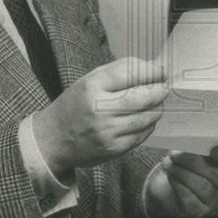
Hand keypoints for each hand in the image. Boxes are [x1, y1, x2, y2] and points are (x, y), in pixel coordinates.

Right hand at [33, 57, 167, 174]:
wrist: (52, 139)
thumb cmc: (76, 104)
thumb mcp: (89, 80)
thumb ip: (119, 71)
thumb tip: (152, 68)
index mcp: (92, 87)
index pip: (130, 73)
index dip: (151, 72)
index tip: (161, 72)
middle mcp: (99, 109)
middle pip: (142, 97)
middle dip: (159, 91)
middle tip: (164, 88)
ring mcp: (106, 132)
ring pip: (145, 118)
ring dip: (157, 109)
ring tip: (157, 103)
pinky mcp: (112, 149)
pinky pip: (141, 136)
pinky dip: (148, 126)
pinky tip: (146, 120)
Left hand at [144, 146, 217, 217]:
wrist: (169, 186)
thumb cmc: (185, 164)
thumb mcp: (193, 153)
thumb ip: (197, 147)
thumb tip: (192, 142)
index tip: (212, 149)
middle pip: (215, 175)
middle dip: (193, 162)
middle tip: (174, 154)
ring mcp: (213, 202)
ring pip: (202, 186)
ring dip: (182, 172)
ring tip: (167, 163)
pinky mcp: (198, 211)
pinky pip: (189, 197)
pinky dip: (177, 183)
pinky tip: (170, 175)